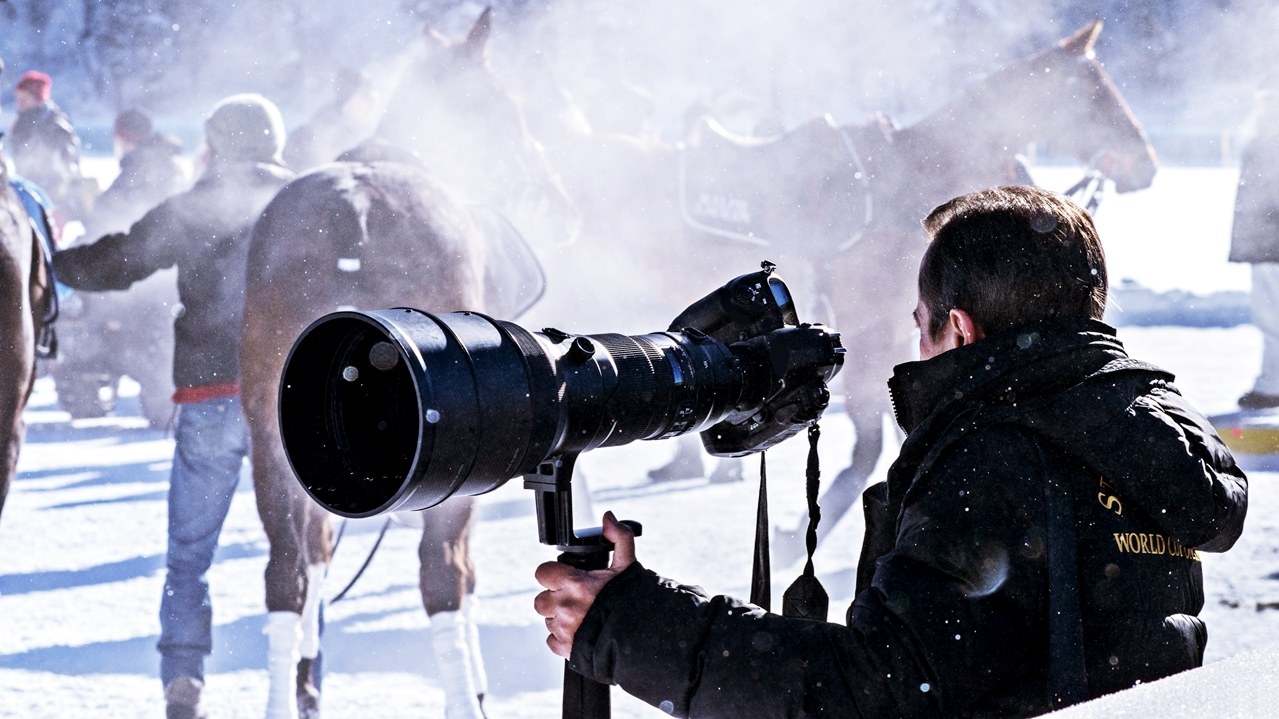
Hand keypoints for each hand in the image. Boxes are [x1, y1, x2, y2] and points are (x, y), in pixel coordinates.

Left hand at [533, 511, 635, 657]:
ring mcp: (563, 629)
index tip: (564, 578)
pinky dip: (562, 638)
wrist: (641, 636)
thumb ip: (618, 537)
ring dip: (559, 617)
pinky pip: (552, 641)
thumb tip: (608, 518)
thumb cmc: (632, 601)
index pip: (543, 573)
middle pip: (541, 599)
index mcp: (574, 583)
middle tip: (574, 598)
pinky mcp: (565, 648)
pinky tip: (580, 632)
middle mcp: (563, 606)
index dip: (552, 574)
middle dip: (554, 597)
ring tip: (582, 616)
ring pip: (547, 620)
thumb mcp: (627, 564)